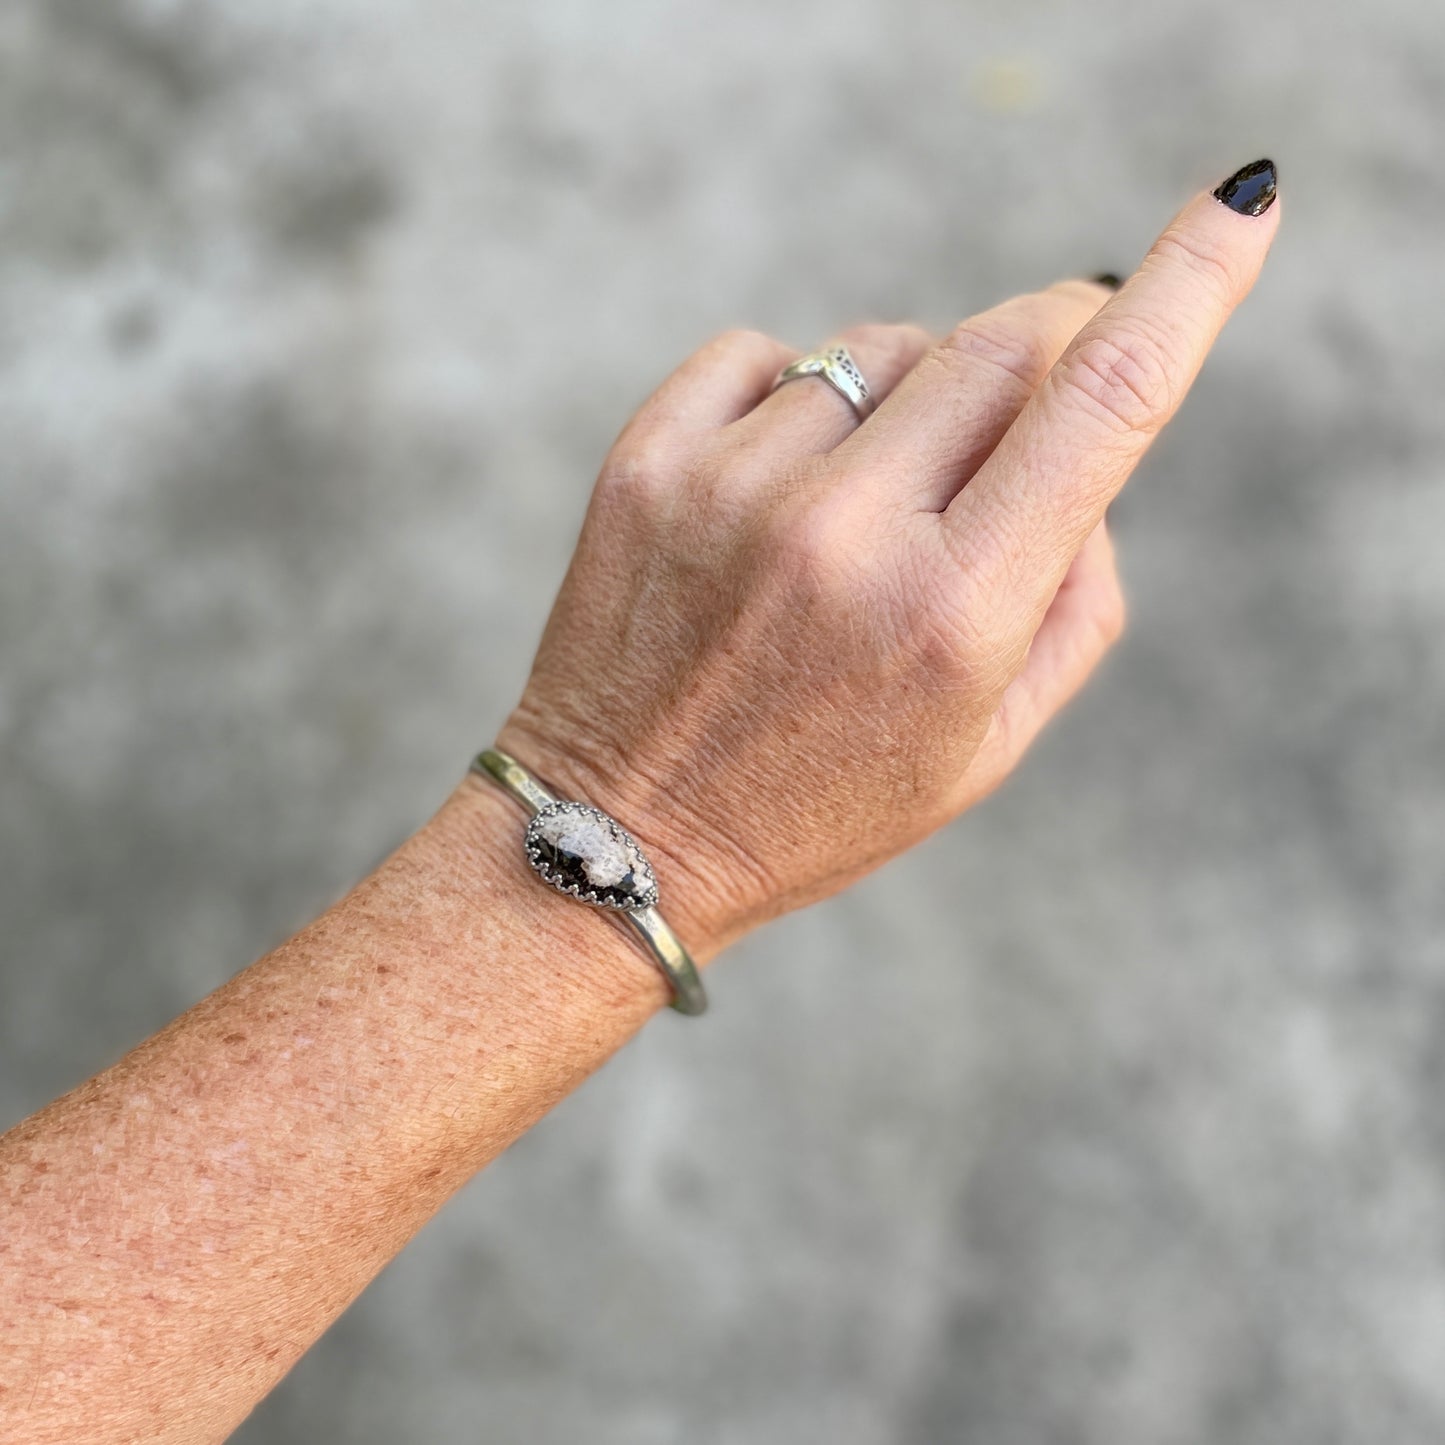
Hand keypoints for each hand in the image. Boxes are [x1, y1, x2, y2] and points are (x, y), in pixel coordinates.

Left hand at [494, 165, 1279, 959]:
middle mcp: (846, 534)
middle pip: (999, 345)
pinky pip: (766, 353)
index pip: (1101, 403)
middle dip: (1037, 353)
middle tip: (1014, 414)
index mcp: (953, 614)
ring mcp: (733, 487)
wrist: (622, 832)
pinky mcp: (646, 462)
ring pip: (881, 351)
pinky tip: (771, 495)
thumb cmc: (822, 801)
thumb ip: (1076, 603)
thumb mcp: (986, 746)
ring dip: (904, 403)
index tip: (1242, 206)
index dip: (1190, 285)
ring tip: (854, 518)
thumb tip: (1092, 463)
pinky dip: (794, 401)